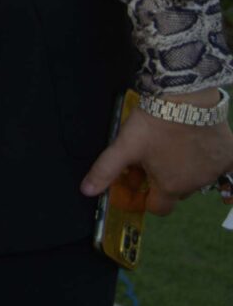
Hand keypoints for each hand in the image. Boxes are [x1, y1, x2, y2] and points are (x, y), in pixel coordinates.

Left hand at [79, 97, 232, 215]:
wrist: (185, 98)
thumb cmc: (153, 124)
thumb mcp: (124, 146)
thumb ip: (105, 171)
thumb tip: (86, 191)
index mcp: (169, 187)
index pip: (158, 208)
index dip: (147, 199)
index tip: (141, 183)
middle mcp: (195, 185)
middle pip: (177, 192)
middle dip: (165, 180)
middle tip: (155, 158)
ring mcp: (215, 171)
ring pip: (198, 179)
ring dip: (187, 170)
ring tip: (174, 146)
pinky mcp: (231, 156)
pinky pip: (225, 167)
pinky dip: (214, 162)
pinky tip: (203, 148)